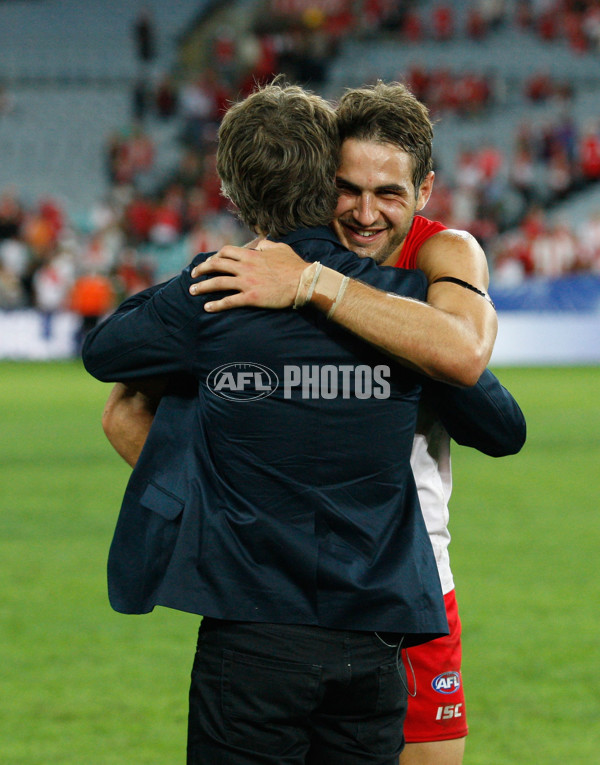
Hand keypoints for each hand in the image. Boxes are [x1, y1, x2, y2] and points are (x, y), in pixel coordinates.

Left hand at [188, 240, 306, 311]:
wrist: (304, 281)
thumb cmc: (294, 266)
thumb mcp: (280, 248)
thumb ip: (267, 244)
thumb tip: (261, 243)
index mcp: (252, 255)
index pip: (226, 252)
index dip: (215, 256)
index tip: (210, 262)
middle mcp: (245, 267)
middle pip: (216, 265)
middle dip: (202, 269)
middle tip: (193, 275)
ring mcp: (247, 282)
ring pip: (218, 282)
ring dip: (202, 286)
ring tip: (192, 291)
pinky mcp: (251, 297)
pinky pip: (229, 301)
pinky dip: (216, 304)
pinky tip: (207, 307)